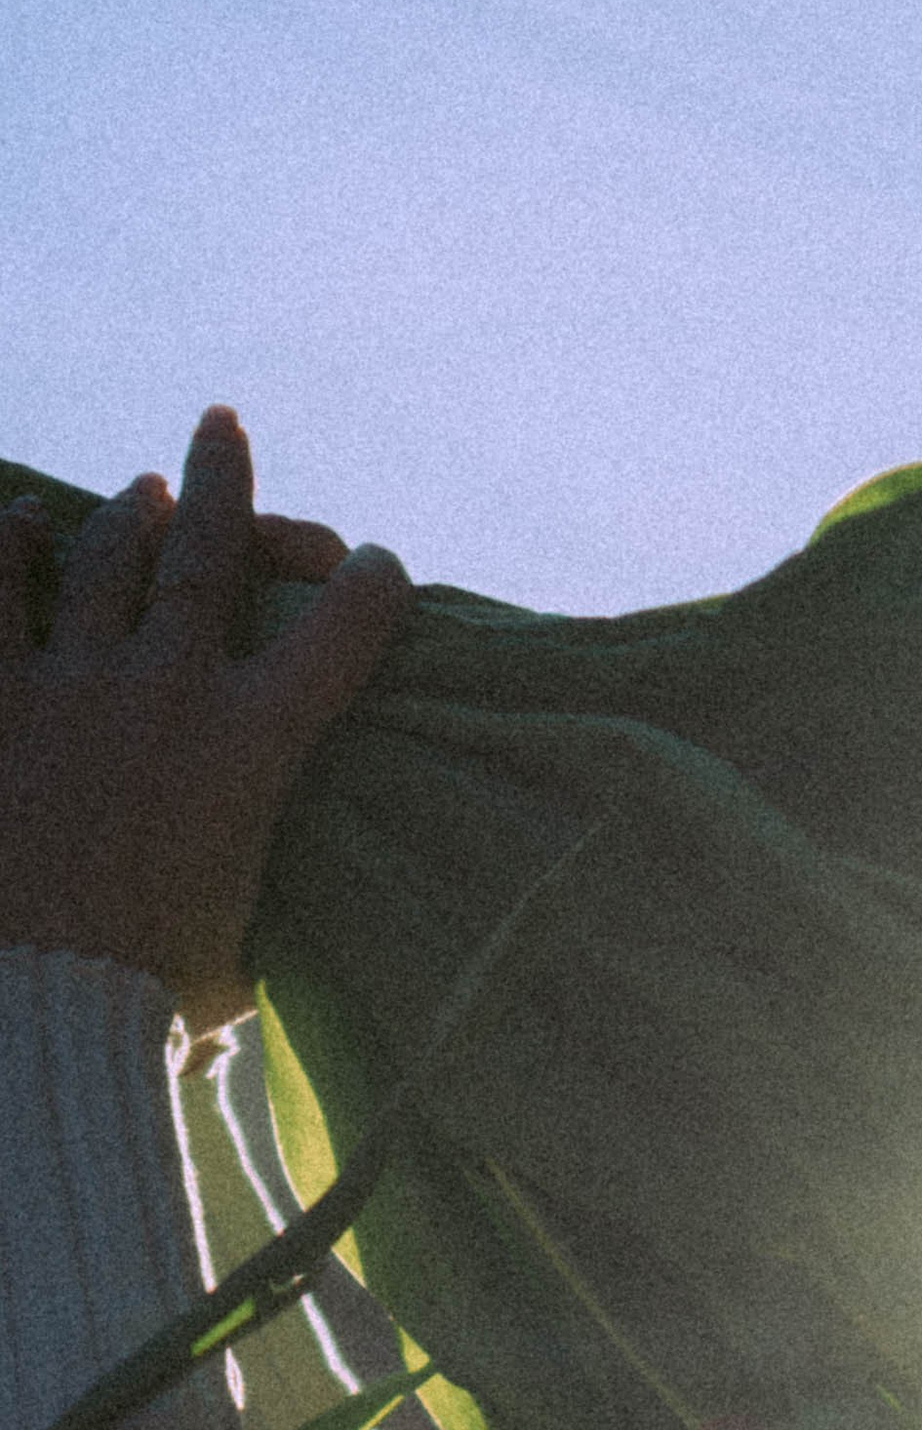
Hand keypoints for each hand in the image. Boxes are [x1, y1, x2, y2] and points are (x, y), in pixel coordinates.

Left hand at [0, 407, 407, 1033]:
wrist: (46, 1004)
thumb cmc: (154, 998)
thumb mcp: (236, 948)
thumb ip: (246, 903)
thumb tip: (251, 948)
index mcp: (254, 751)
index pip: (341, 636)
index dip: (367, 586)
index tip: (376, 563)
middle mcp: (170, 692)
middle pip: (207, 551)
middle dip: (221, 480)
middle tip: (221, 426)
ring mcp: (73, 686)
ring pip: (105, 557)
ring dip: (125, 512)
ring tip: (136, 490)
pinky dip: (14, 549)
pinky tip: (22, 521)